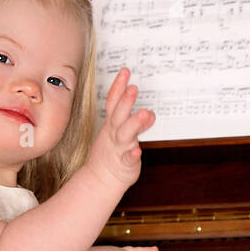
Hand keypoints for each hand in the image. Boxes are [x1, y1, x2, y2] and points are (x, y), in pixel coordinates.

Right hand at [86, 67, 155, 194]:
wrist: (101, 179)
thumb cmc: (112, 153)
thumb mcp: (119, 132)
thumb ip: (135, 121)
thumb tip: (149, 112)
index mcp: (113, 125)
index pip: (114, 102)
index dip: (118, 86)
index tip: (125, 71)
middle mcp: (115, 134)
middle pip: (119, 115)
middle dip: (126, 101)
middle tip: (133, 88)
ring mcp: (119, 148)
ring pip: (125, 134)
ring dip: (134, 123)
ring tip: (144, 114)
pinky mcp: (124, 163)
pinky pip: (128, 159)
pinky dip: (132, 155)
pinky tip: (137, 151)